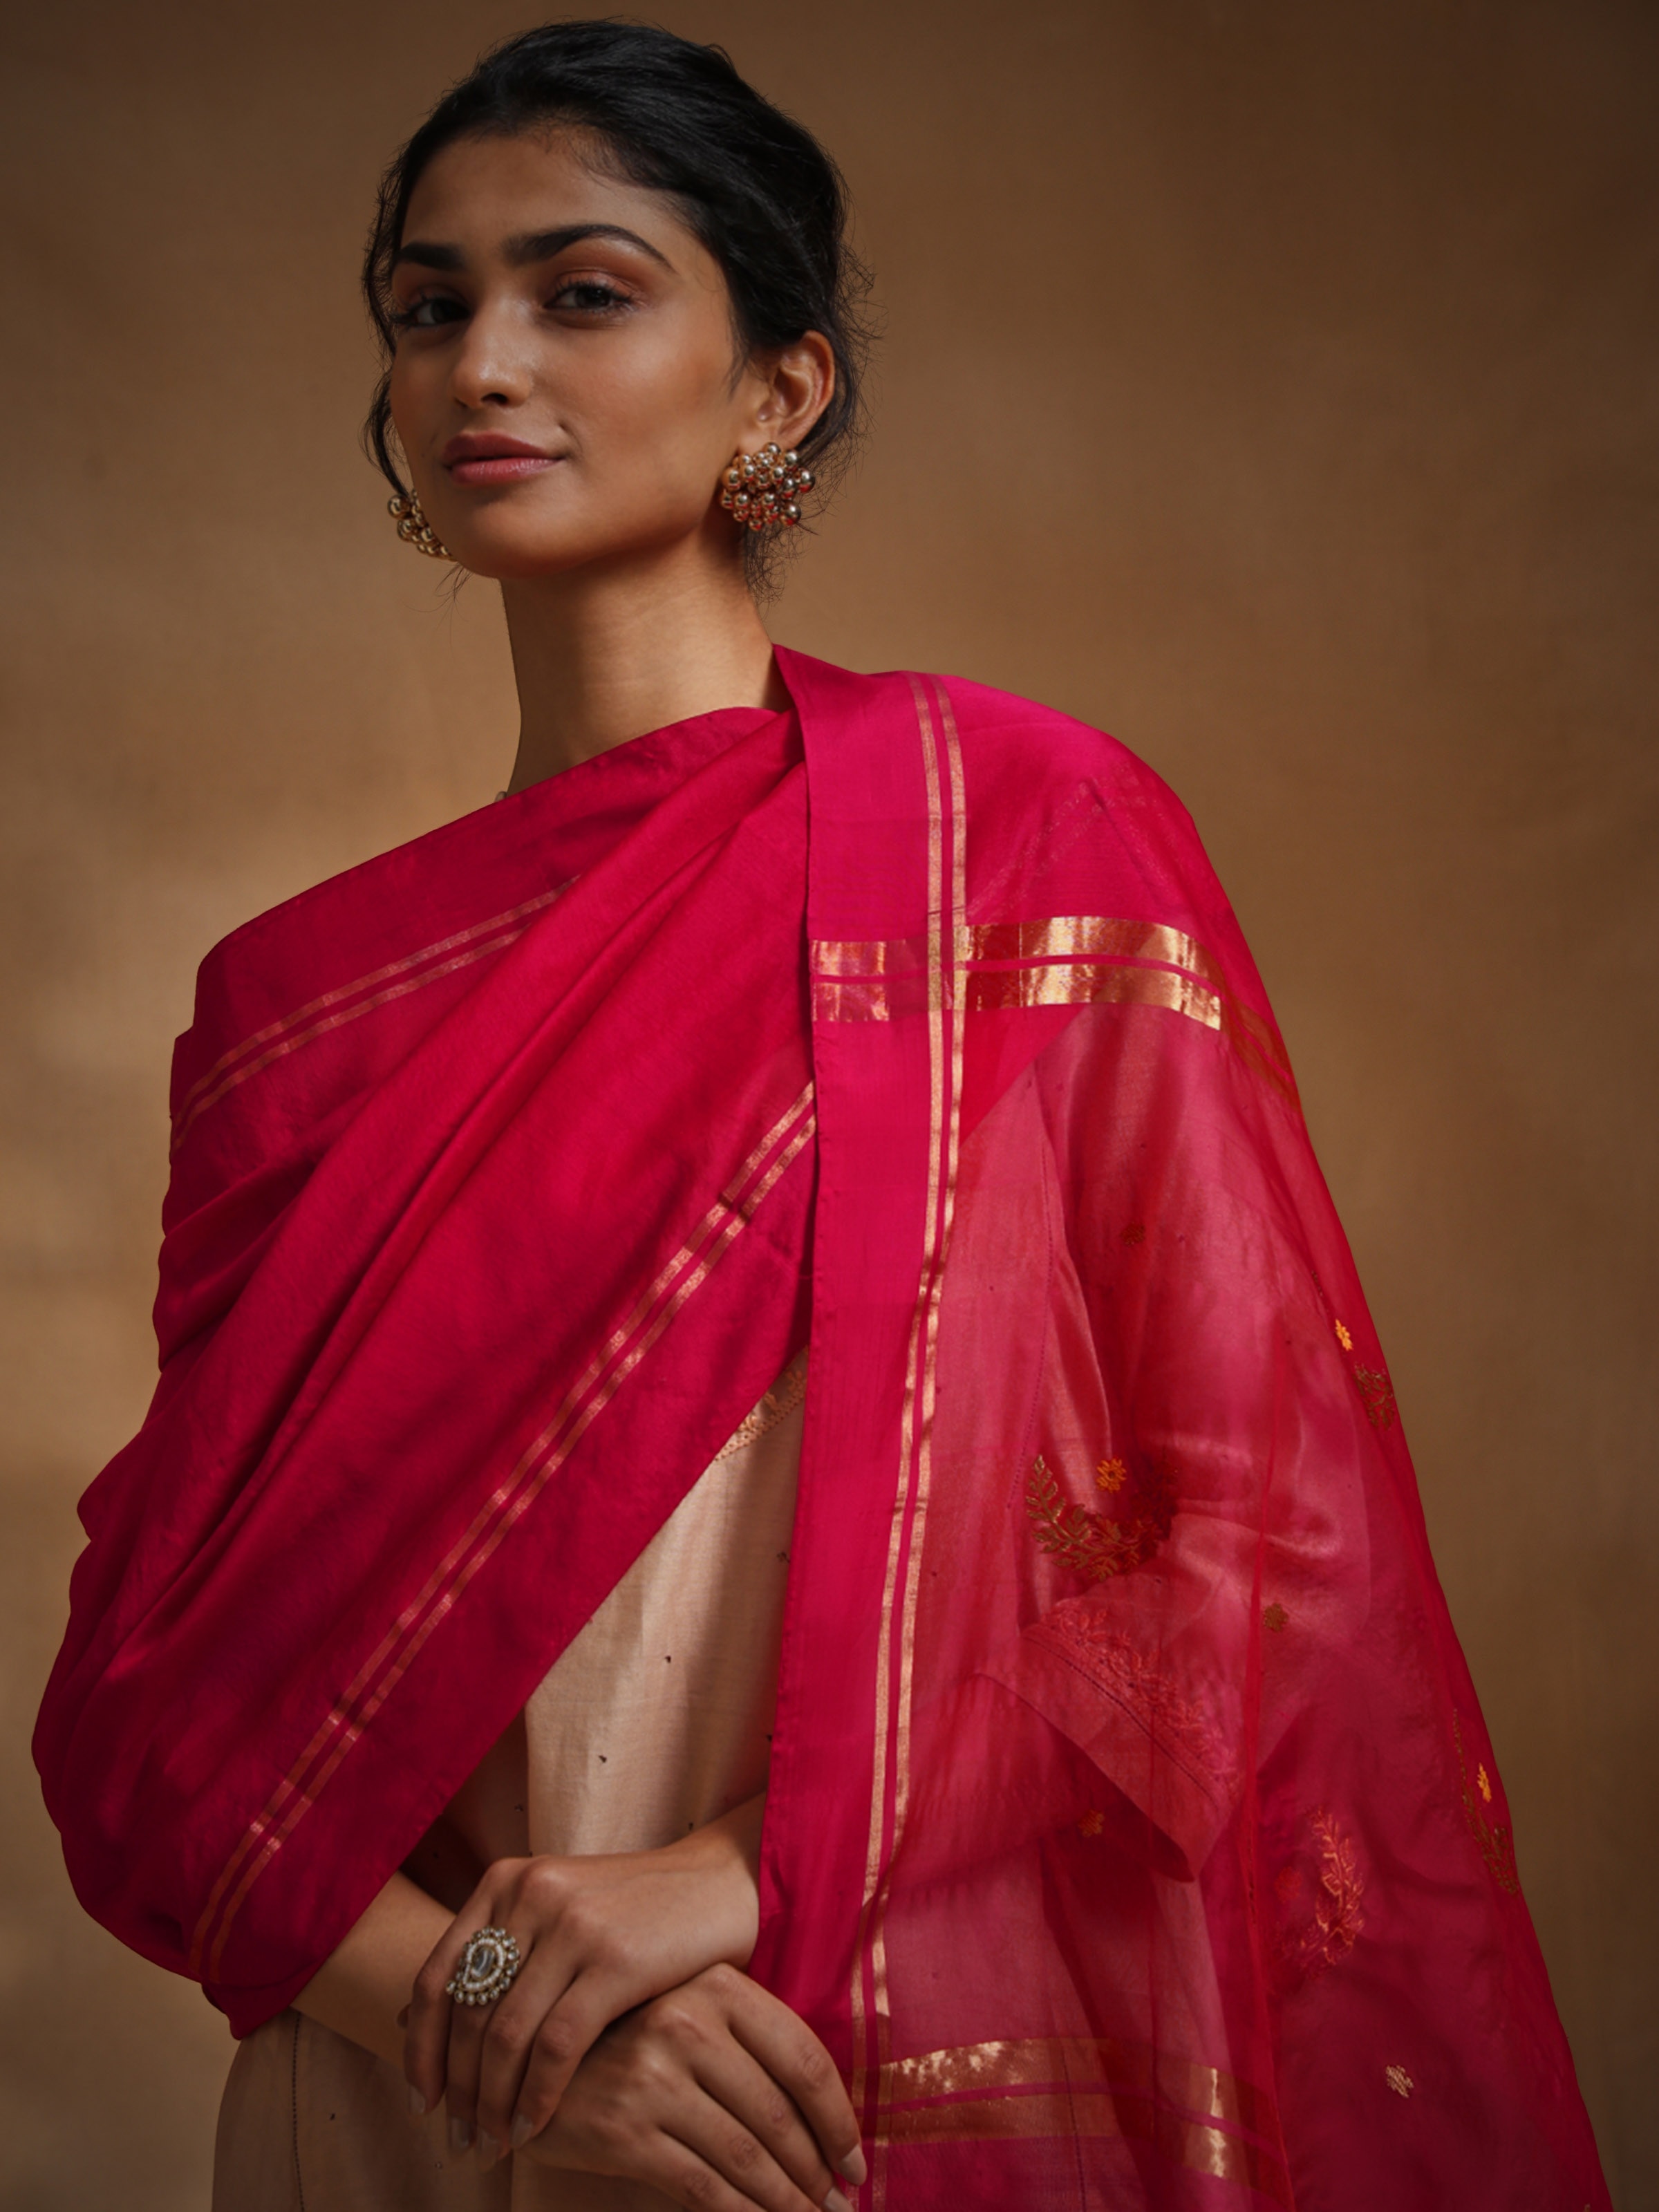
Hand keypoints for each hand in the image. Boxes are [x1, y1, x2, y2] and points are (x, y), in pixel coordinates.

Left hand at [405, 1796, 764, 2164]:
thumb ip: (504, 1951)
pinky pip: (556, 2045)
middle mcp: (530, 1894)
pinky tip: (534, 2127)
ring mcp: (572, 1924)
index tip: (421, 2102)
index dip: (420, 2049)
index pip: (435, 1977)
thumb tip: (410, 2019)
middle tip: (459, 2141)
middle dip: (458, 2091)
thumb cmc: (636, 1910)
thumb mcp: (559, 1911)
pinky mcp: (615, 1959)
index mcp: (506, 1880)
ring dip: (492, 2104)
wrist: (720, 1883)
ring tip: (492, 2145)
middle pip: (467, 2015)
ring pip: (505, 2035)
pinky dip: (537, 2095)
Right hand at [517, 1962, 866, 2210]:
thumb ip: (748, 2048)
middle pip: (779, 2114)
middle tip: (839, 2207)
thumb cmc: (627, 2039)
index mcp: (717, 1986)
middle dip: (816, 2172)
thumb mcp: (689, 2016)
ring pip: (747, 2156)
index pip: (803, 2057)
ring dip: (787, 2201)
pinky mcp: (624, 2128)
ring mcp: (653, 2075)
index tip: (856, 2164)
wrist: (530, 2054)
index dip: (838, 2119)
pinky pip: (703, 2186)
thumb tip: (825, 2125)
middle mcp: (688, 2022)